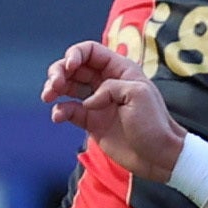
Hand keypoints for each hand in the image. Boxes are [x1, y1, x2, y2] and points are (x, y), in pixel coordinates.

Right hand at [42, 39, 186, 183]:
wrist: (158, 156)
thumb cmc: (154, 123)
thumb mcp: (138, 94)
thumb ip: (110, 87)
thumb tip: (88, 100)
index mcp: (119, 69)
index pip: (90, 52)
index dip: (75, 54)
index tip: (68, 67)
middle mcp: (106, 82)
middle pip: (74, 67)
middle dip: (59, 72)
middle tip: (54, 86)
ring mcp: (96, 102)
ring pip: (68, 87)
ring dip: (54, 89)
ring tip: (48, 97)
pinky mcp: (90, 122)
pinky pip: (69, 110)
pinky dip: (60, 111)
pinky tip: (58, 116)